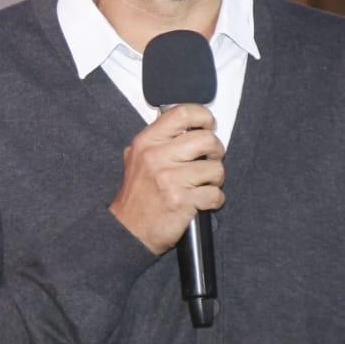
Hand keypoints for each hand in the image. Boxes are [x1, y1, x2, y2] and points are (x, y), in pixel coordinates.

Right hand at [108, 104, 224, 255]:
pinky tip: (202, 200)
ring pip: (216, 168)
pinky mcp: (182, 201)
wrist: (128, 230)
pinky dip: (214, 199)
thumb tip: (181, 120)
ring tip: (203, 183)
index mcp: (147, 142)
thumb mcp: (136, 157)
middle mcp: (157, 157)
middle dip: (216, 151)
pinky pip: (215, 194)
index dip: (203, 117)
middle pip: (206, 139)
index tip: (208, 125)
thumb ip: (157, 138)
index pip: (183, 113)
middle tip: (210, 159)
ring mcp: (170, 180)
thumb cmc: (136, 194)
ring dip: (215, 179)